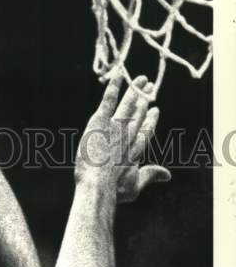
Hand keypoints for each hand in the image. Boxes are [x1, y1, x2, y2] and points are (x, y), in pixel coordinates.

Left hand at [76, 74, 170, 202]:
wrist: (99, 185)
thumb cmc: (114, 191)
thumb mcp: (134, 187)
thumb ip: (150, 176)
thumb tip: (168, 175)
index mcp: (136, 151)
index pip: (146, 132)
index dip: (150, 121)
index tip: (154, 111)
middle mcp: (128, 136)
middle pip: (138, 115)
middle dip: (144, 101)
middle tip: (150, 89)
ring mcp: (115, 127)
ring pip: (128, 105)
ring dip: (135, 91)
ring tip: (142, 80)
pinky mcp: (101, 121)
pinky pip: (108, 100)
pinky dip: (114, 87)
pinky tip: (119, 74)